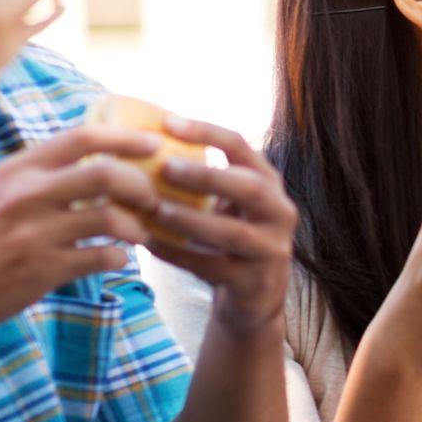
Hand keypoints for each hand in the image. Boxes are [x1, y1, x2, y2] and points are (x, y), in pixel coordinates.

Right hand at [0, 125, 164, 339]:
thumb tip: (92, 157)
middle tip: (152, 198)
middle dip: (141, 185)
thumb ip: (38, 174)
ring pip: (110, 219)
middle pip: (105, 174)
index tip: (154, 143)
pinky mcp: (42, 271)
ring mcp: (34, 234)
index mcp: (16, 170)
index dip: (125, 137)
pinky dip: (120, 258)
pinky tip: (117, 259)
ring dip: (137, 226)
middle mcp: (25, 196)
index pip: (81, 137)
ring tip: (141, 233)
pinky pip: (101, 258)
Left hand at [140, 117, 296, 335]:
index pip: (241, 147)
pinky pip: (213, 267)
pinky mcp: (254, 283)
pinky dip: (180, 255)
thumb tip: (142, 144)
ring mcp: (271, 250)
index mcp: (269, 183)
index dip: (207, 132)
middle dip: (207, 176)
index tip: (168, 123)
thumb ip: (204, 180)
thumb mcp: (229, 204)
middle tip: (166, 167)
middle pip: (249, 189)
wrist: (256, 298)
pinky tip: (150, 245)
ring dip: (192, 220)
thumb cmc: (230, 238)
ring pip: (233, 233)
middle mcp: (279, 213)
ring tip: (155, 210)